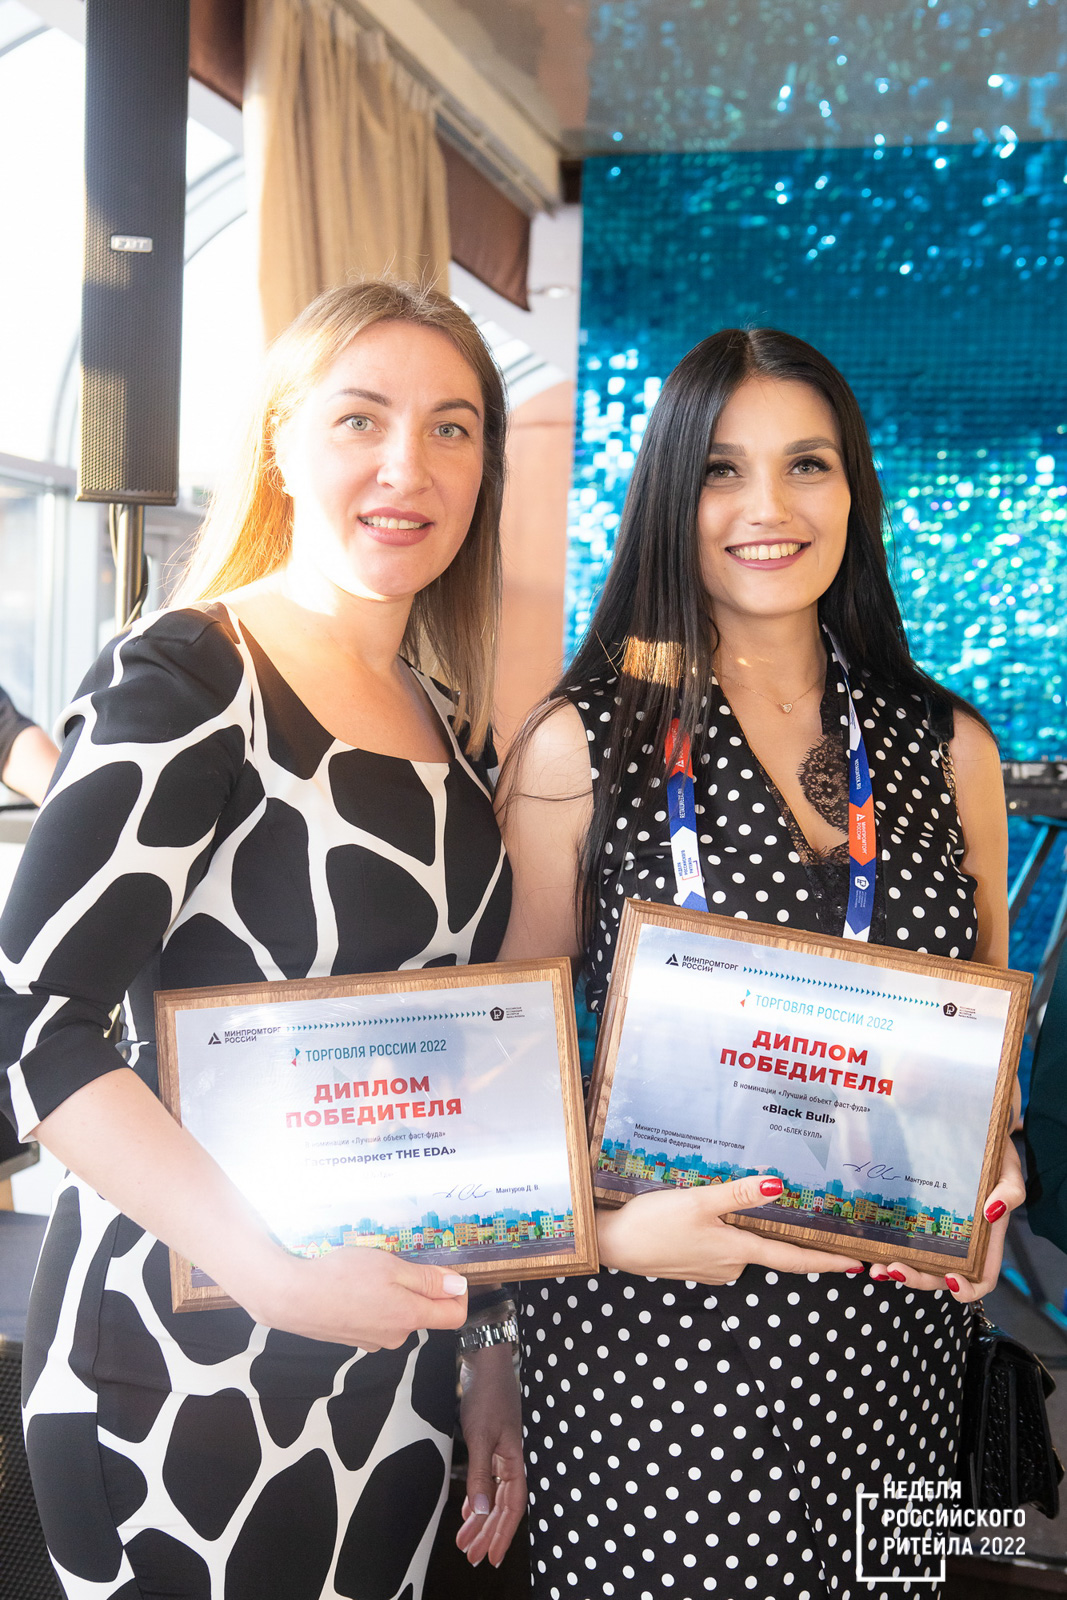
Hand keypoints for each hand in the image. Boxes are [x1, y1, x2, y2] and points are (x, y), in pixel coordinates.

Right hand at [247, 1246, 468, 1349]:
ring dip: (391, 1293)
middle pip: (424, 1312)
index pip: (455, 1316)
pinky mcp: (354, 1338)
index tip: (446, 1273)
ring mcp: (372, 1340)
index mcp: (409, 1317)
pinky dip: (371, 1301)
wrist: (291, 1297)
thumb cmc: (341, 1277)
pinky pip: (375, 1317)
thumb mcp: (390, 1267)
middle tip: (395, 1262)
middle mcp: (395, 1335)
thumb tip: (458, 1286)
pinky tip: (351, 1286)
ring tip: (366, 1273)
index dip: (458, 1293)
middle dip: (419, 1287)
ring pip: (397, 1313)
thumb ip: (427, 1279)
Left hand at [455, 1342, 525, 1567]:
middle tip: (471, 1557)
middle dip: (487, 1533)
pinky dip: (478, 1498)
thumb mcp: (480, 1437)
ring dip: (480, 1519)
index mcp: (515, 1462)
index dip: (502, 1533)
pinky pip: (487, 1481)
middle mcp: (512, 1461)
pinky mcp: (491, 1445)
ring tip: (465, 1542)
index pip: (512, 1507)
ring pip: (493, 1496)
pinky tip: (468, 1511)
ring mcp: (502, 1454)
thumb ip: (481, 1475)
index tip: (492, 1557)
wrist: (487, 1363)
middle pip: (502, 1506)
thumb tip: (482, 1511)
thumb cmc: (487, 1396)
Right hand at [596, 1174, 862, 1283]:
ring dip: (745, 1229)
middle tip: (800, 1211)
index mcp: (737, 1251)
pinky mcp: (694, 1263)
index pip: (792, 1260)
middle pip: (768, 1250)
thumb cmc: (654, 1222)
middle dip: (782, 1234)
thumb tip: (779, 1186)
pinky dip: (724, 1231)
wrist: (614, 1245)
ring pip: (741, 1246)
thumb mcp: (698, 1201)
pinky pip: (721, 1246)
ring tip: (742, 1203)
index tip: (857, 1265)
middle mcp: (730, 1265)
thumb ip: (739, 1194)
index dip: (826, 1262)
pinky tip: (709, 1215)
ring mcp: (712, 1267)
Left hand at [870, 1137, 1026, 1299]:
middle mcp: (961, 1243)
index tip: (952, 1279)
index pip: (982, 1278)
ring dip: (898, 1270)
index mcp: (986, 1240)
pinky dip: (887, 1248)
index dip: (969, 1288)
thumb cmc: (995, 1158)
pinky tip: (870, 1247)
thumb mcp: (1008, 1172)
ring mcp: (938, 1233)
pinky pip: (903, 1240)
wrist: (972, 1133)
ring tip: (877, 1266)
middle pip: (941, 1276)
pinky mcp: (917, 1217)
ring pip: (919, 1263)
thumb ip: (1009, 1193)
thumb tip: (992, 1212)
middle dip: (917, 1279)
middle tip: (893, 1268)